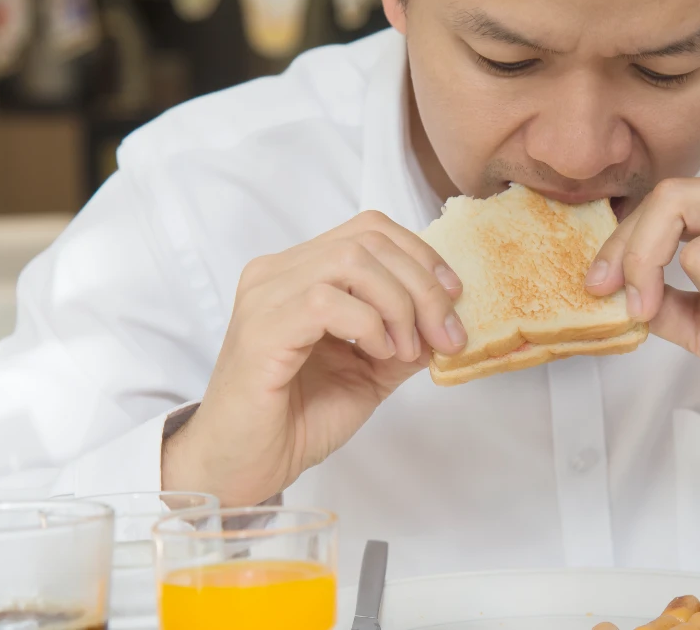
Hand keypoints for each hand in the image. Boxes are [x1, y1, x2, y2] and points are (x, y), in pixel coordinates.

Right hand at [162, 211, 466, 505]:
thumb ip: (405, 339)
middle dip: (422, 284)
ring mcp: (265, 296)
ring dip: (398, 304)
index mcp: (300, 273)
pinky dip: (368, 325)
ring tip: (405, 350)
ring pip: (351, 261)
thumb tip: (450, 320)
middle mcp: (277, 273)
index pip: (369, 230)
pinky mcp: (261, 329)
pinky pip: (327, 301)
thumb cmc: (296, 421)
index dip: (420, 256)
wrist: (244, 468)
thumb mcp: (370, 373)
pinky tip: (376, 355)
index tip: (454, 298)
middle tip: (445, 335)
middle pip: (367, 240)